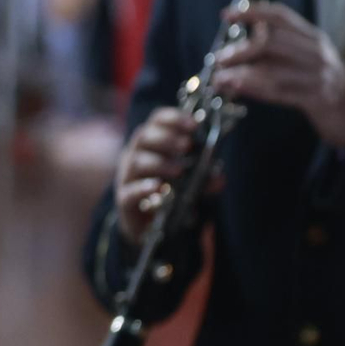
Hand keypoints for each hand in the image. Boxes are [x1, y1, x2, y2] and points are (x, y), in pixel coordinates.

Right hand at [114, 106, 214, 244]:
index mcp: (151, 144)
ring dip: (160, 163)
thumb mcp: (191, 182)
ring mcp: (127, 177)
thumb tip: (219, 178)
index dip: (173, 118)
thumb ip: (204, 179)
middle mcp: (135, 156)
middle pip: (143, 137)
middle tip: (186, 145)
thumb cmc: (168, 193)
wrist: (149, 226)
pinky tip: (157, 187)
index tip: (194, 125)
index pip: (156, 121)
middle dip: (166, 138)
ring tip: (179, 170)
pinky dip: (143, 188)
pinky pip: (130, 191)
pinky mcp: (125, 200)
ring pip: (137, 162)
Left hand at [213, 1, 344, 149]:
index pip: (280, 16)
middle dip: (241, 49)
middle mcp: (317, 52)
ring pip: (273, 70)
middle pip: (273, 42)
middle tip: (219, 58)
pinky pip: (279, 92)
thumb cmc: (316, 79)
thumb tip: (234, 44)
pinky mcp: (315, 98)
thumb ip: (276, 45)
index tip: (227, 15)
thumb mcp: (303, 55)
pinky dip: (253, 89)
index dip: (252, 12)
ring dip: (240, 74)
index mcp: (312, 36)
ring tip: (219, 78)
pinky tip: (235, 89)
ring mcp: (318, 76)